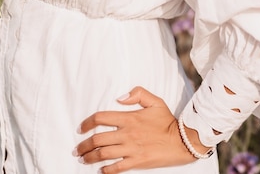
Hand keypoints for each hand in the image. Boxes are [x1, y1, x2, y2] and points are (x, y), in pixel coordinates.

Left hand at [73, 86, 198, 172]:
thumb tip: (120, 97)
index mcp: (129, 118)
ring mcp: (131, 149)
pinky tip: (100, 171)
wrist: (182, 140)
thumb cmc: (167, 120)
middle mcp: (127, 134)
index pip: (101, 118)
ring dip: (90, 158)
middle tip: (77, 149)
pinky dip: (106, 170)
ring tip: (83, 159)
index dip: (87, 123)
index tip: (81, 128)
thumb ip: (137, 94)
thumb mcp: (154, 100)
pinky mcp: (137, 162)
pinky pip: (117, 168)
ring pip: (104, 154)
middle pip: (98, 139)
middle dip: (84, 145)